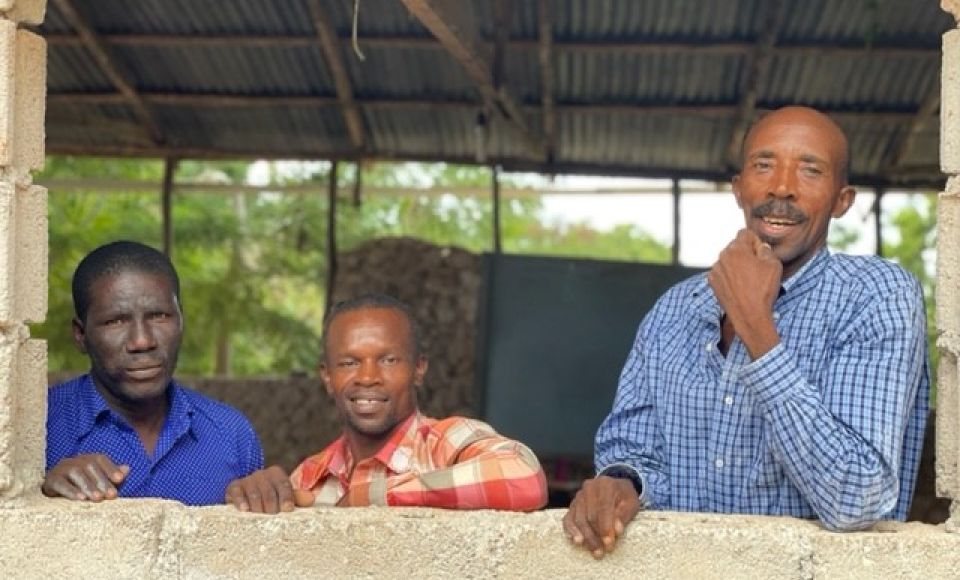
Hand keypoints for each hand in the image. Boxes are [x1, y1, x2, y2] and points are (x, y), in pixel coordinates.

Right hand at [42, 454, 128, 500]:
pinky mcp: (51, 480)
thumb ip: (112, 476)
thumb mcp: (99, 482)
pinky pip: (60, 483)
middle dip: (102, 481)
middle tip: (111, 495)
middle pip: (90, 466)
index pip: (101, 459)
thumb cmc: (81, 487)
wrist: (53, 492)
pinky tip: (80, 499)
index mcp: (88, 459)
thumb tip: (127, 469)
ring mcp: (61, 469)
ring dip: (88, 486)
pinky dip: (70, 491)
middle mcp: (75, 461)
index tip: (121, 479)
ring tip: (97, 498)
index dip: (111, 468)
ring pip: (76, 473)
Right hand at [225, 465, 314, 512]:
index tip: (288, 510)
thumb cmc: (270, 500)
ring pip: (254, 494)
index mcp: (277, 474)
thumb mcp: (284, 498)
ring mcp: (247, 480)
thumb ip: (298, 499)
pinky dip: (241, 501)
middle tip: (273, 520)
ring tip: (260, 520)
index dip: (287, 497)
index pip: (283, 484)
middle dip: (272, 507)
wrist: (246, 497)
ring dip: (258, 508)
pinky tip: (244, 510)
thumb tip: (311, 499)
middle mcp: (262, 474)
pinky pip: (237, 493)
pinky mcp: (233, 487)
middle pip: (269, 491)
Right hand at [562, 476, 640, 558]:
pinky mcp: (572, 505)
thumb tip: (616, 530)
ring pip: (578, 519)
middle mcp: (589, 488)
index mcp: (605, 485)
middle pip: (589, 515)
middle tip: (603, 550)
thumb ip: (624, 515)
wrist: (614, 488)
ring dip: (586, 537)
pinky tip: (577, 541)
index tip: (609, 543)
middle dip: (596, 535)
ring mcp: (578, 496)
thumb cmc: (624, 497)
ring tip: (595, 551)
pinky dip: (571, 531)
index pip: (603, 507)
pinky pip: (567, 519)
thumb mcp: (631, 503)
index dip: (605, 527)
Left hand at [708, 229, 781, 358]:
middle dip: (746, 253)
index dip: (755, 241)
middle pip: (735, 247)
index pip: (745, 233)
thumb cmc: (762, 291)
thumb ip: (766, 250)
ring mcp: (715, 270)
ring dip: (737, 265)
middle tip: (756, 268)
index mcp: (736, 249)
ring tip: (748, 280)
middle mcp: (722, 257)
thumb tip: (760, 247)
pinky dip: (730, 276)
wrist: (749, 316)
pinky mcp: (712, 282)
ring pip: (728, 260)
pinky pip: (723, 273)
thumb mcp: (774, 265)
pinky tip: (740, 286)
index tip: (760, 252)